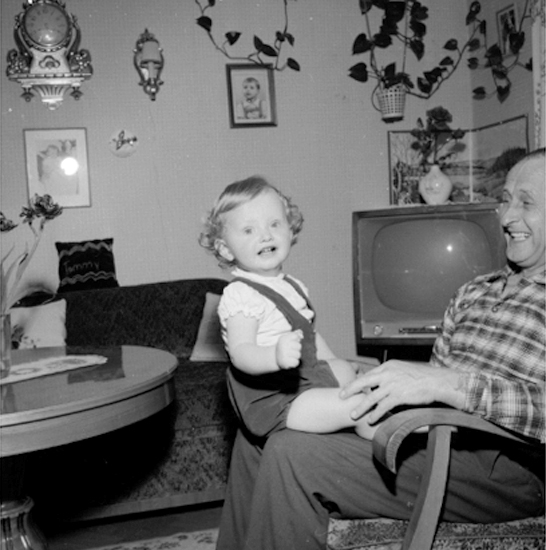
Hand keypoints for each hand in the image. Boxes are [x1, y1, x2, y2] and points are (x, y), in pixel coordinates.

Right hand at [276, 330, 302, 368]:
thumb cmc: (284, 346)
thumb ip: (296, 334)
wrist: (275, 358)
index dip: (296, 339)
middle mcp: (283, 346)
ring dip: (295, 356)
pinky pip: (296, 362)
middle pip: (299, 346)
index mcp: (283, 339)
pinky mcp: (286, 363)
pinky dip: (294, 362)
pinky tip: (289, 360)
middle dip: (297, 349)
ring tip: (290, 356)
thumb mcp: (288, 338)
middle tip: (291, 350)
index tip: (291, 342)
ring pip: (298, 355)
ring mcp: (284, 355)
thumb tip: (301, 335)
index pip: (296, 336)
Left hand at [340, 360, 463, 423]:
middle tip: (340, 397)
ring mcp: (392, 384)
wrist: (436, 381)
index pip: (368, 374)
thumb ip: (390, 374)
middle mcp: (387, 374)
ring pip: (371, 397)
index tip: (347, 387)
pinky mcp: (399, 395)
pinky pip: (383, 406)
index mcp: (387, 366)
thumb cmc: (421, 377)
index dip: (356, 382)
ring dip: (361, 407)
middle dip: (350, 390)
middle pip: (364, 382)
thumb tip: (381, 381)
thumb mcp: (402, 370)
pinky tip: (371, 420)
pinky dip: (376, 414)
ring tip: (353, 414)